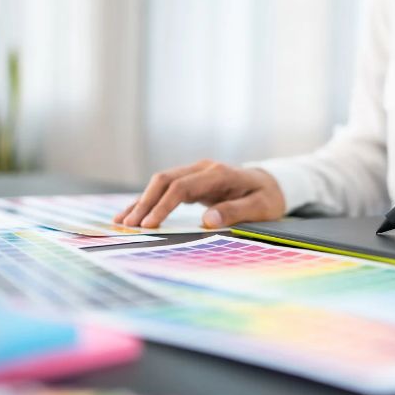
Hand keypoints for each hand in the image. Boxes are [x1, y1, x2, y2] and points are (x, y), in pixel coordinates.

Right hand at [114, 159, 285, 228]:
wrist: (272, 183)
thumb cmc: (268, 197)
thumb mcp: (260, 207)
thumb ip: (235, 211)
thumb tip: (207, 221)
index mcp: (218, 174)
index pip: (182, 187)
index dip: (163, 206)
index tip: (149, 225)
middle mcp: (203, 169)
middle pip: (165, 180)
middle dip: (144, 203)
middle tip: (129, 226)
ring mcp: (195, 173)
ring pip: (161, 183)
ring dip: (141, 202)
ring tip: (121, 222)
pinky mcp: (192, 181)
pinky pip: (166, 189)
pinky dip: (149, 201)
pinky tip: (134, 214)